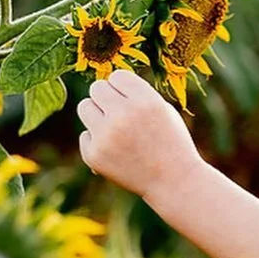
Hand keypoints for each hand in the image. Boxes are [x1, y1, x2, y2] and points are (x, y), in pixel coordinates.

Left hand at [77, 69, 201, 198]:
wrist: (174, 181)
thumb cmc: (170, 142)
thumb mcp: (163, 110)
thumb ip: (136, 95)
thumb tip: (104, 83)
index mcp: (146, 101)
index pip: (117, 76)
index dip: (123, 89)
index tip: (131, 101)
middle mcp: (124, 115)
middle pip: (97, 88)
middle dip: (107, 99)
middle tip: (120, 114)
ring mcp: (106, 136)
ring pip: (84, 107)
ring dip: (97, 115)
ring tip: (116, 130)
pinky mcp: (94, 154)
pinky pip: (85, 135)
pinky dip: (98, 142)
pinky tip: (118, 153)